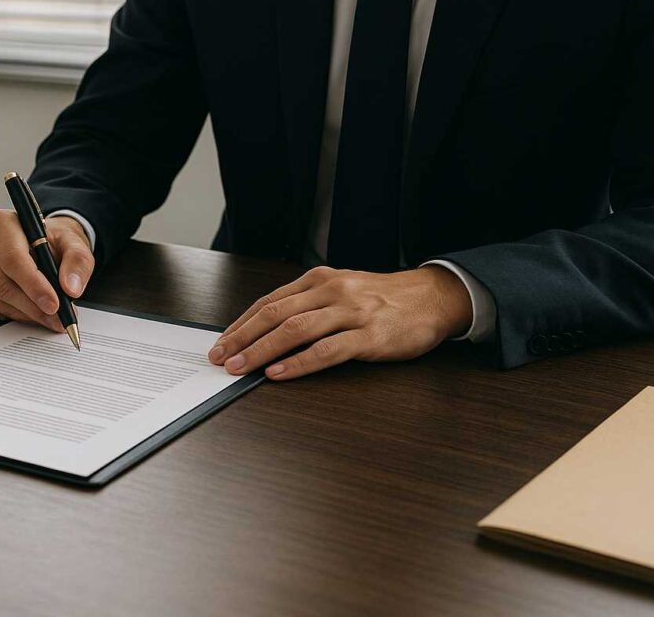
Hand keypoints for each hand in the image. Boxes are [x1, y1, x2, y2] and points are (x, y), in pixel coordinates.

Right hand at [0, 211, 93, 330]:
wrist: (44, 243)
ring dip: (27, 313)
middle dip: (33, 306)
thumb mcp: (75, 243)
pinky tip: (35, 311)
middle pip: (3, 282)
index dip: (34, 285)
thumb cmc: (54, 240)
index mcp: (3, 223)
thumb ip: (77, 262)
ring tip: (51, 317)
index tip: (54, 304)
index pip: (13, 259)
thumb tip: (71, 288)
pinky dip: (18, 314)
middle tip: (57, 318)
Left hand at [208, 266, 472, 380]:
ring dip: (261, 350)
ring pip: (295, 330)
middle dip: (242, 337)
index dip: (241, 323)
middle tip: (220, 357)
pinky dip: (298, 363)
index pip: (269, 301)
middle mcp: (331, 291)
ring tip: (239, 367)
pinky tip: (278, 373)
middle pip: (275, 314)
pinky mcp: (369, 337)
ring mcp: (351, 313)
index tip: (221, 342)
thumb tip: (265, 330)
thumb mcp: (340, 290)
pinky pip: (327, 351)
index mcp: (319, 280)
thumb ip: (307, 305)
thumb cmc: (382, 299)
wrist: (433, 297)